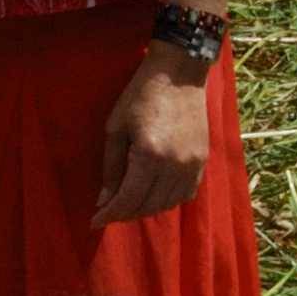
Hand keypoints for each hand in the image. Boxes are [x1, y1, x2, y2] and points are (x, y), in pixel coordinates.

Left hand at [92, 52, 211, 227]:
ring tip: (130, 205)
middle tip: (108, 212)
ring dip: (146, 210)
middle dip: (125, 214)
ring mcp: (192, 164)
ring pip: (168, 203)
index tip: (94, 221)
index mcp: (149, 155)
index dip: (109, 214)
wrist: (179, 74)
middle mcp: (174, 165)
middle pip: (148, 206)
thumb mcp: (115, 129)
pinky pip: (186, 193)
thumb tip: (104, 200)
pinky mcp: (202, 160)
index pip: (128, 199)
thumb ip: (111, 167)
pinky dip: (169, 201)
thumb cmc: (140, 96)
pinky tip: (155, 196)